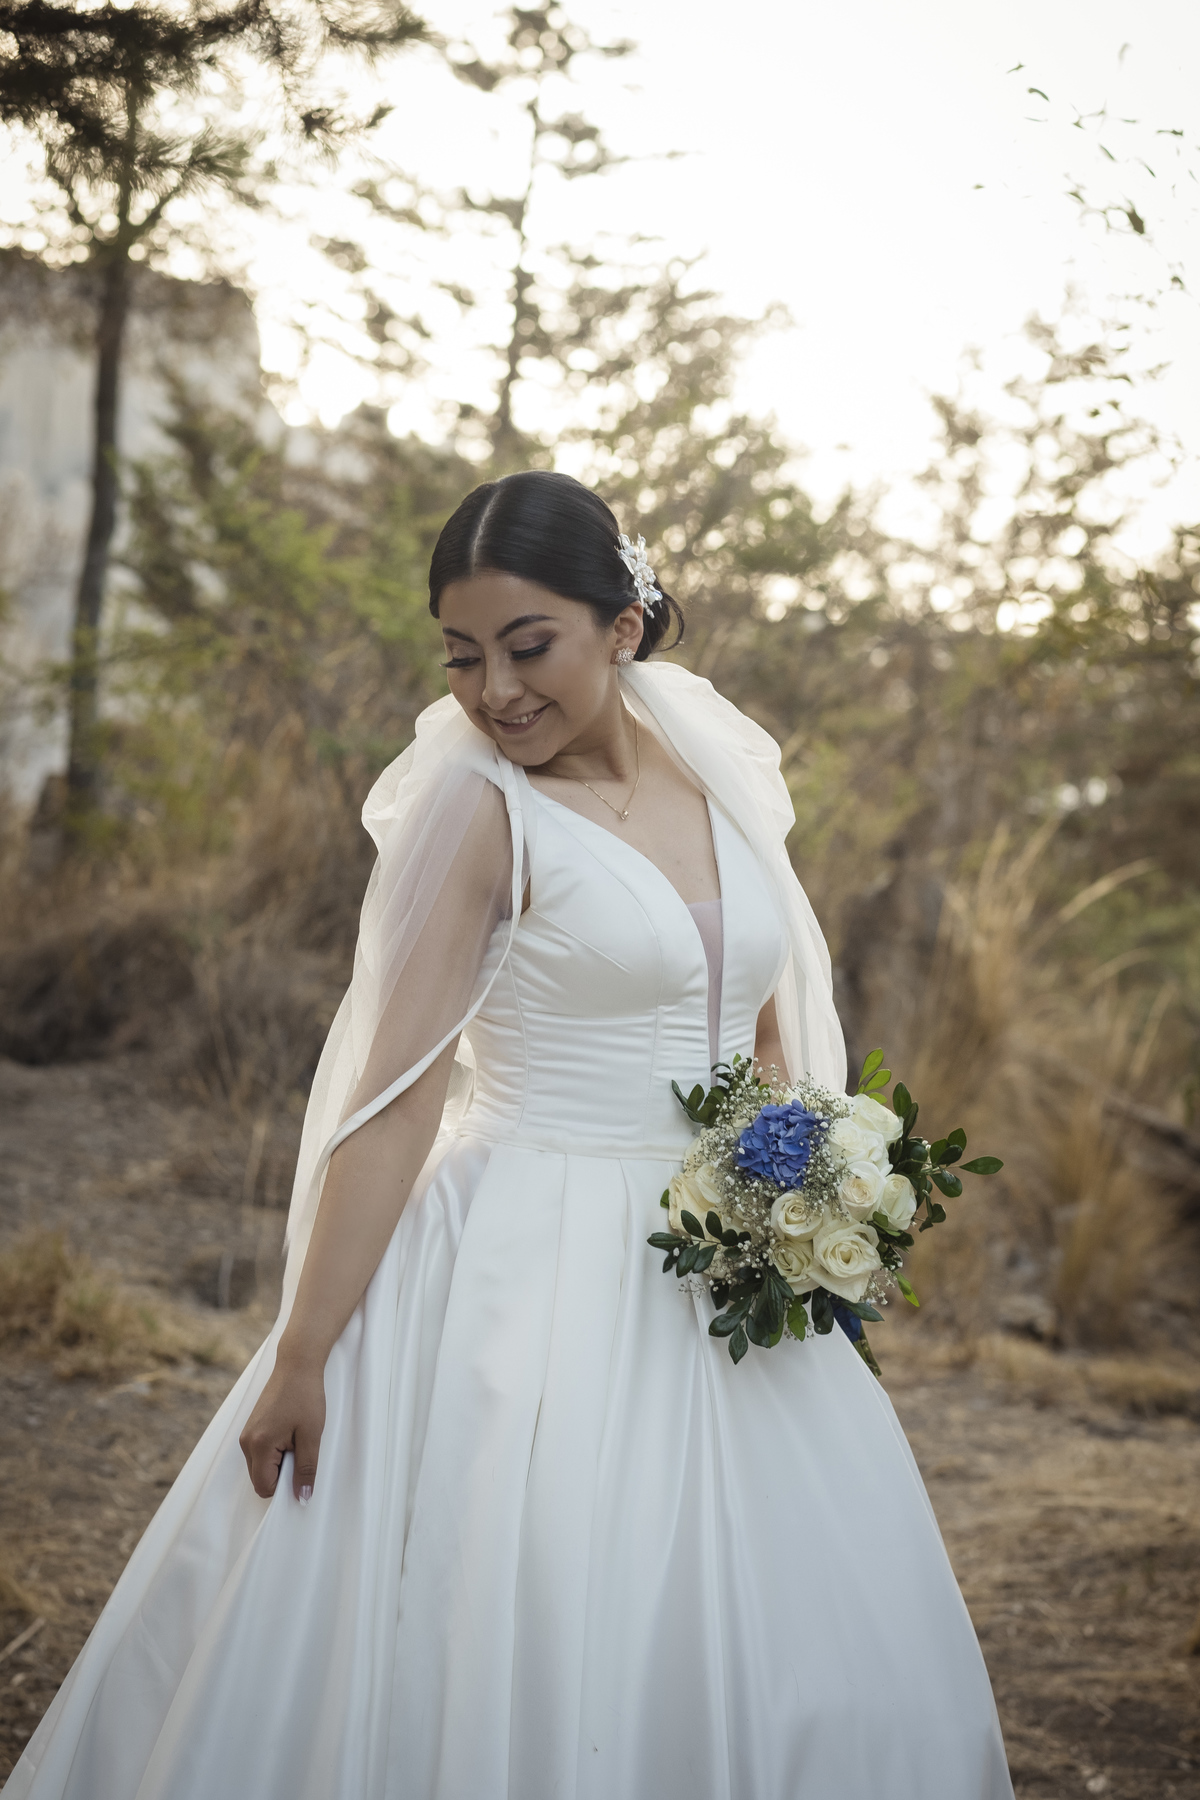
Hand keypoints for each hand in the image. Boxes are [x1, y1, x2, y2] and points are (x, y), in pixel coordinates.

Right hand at [239, 1348, 325, 1503]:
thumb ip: (306, 1469)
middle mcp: (246, 1442)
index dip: (284, 1486)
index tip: (301, 1468)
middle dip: (281, 1474)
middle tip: (300, 1450)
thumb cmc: (305, 1396)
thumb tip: (302, 1498)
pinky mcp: (251, 1428)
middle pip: (260, 1479)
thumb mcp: (311, 1435)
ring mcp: (246, 1434)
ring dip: (278, 1463)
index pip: (264, 1487)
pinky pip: (259, 1454)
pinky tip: (289, 1434)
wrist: (297, 1364)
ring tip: (295, 1439)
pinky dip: (274, 1452)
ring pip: (260, 1467)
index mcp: (259, 1445)